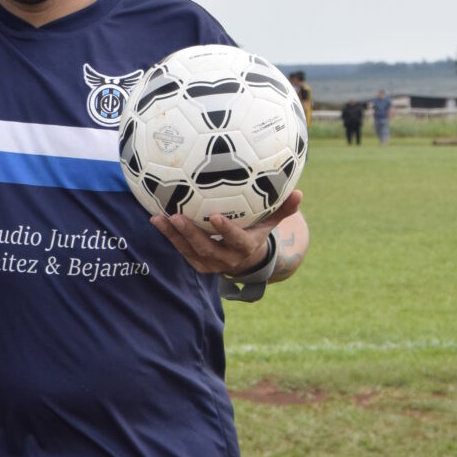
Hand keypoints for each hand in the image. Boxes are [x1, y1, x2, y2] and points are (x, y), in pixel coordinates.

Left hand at [149, 190, 302, 276]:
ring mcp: (209, 263)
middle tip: (177, 216)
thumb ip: (282, 209)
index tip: (215, 216)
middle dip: (191, 234)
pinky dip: (169, 237)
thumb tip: (300, 192)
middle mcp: (226, 259)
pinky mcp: (197, 264)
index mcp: (244, 247)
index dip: (226, 231)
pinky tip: (157, 220)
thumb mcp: (270, 223)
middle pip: (206, 248)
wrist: (245, 261)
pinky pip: (181, 251)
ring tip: (159, 218)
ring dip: (173, 235)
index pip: (236, 240)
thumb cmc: (256, 232)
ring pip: (189, 251)